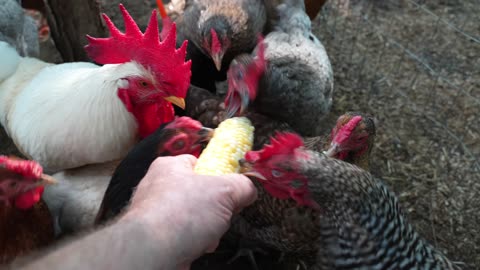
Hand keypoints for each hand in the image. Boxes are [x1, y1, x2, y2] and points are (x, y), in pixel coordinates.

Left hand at [121, 155, 256, 267]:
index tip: (231, 188)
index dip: (219, 175)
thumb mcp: (224, 191)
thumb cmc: (181, 213)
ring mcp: (155, 214)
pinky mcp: (155, 237)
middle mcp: (158, 187)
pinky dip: (194, 243)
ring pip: (193, 218)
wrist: (152, 252)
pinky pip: (183, 236)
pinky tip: (198, 246)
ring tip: (208, 234)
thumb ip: (241, 186)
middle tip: (222, 214)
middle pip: (199, 193)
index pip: (199, 163)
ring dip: (208, 228)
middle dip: (216, 208)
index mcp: (170, 167)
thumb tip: (249, 189)